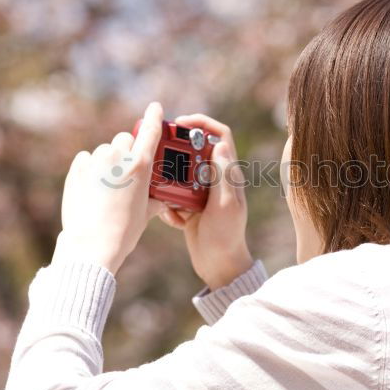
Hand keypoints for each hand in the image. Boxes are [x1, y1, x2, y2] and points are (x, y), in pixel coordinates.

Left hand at [57, 101, 166, 275]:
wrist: (92, 245)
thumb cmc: (123, 231)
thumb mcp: (146, 214)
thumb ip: (155, 200)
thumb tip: (161, 200)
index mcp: (140, 166)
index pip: (150, 131)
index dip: (154, 116)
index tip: (155, 106)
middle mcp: (118, 157)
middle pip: (125, 140)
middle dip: (127, 152)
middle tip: (126, 174)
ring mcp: (95, 161)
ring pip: (105, 150)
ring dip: (108, 161)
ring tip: (107, 187)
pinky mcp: (77, 169)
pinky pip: (86, 159)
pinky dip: (90, 168)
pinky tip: (92, 187)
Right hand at [155, 112, 252, 290]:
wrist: (219, 266)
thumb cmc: (227, 236)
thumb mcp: (225, 205)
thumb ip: (221, 175)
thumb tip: (218, 144)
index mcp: (228, 173)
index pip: (220, 135)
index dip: (202, 123)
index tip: (180, 123)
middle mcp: (216, 178)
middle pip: (193, 150)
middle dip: (176, 154)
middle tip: (160, 159)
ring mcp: (202, 192)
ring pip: (179, 173)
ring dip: (169, 184)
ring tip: (166, 198)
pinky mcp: (190, 205)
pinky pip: (173, 195)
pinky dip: (168, 205)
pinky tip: (174, 220)